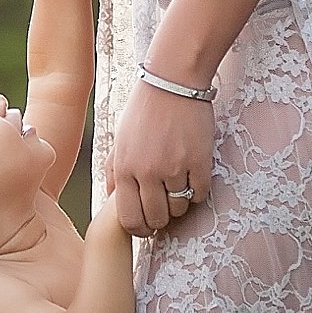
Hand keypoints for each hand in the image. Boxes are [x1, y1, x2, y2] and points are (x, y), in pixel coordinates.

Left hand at [112, 81, 213, 238]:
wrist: (172, 82)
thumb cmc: (144, 110)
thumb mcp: (119, 140)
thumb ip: (113, 171)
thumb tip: (112, 200)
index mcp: (124, 168)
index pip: (128, 219)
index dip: (139, 229)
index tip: (146, 226)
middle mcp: (146, 172)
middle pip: (156, 219)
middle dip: (160, 220)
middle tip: (165, 211)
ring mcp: (173, 167)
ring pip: (178, 209)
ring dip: (179, 204)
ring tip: (178, 187)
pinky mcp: (198, 161)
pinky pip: (199, 193)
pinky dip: (197, 191)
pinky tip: (192, 177)